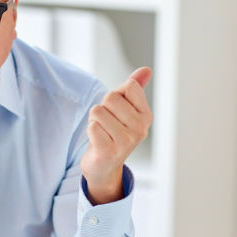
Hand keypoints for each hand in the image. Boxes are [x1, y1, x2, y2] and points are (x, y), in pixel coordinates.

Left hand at [81, 67, 152, 204]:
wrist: (103, 166)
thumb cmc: (113, 132)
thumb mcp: (125, 109)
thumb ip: (133, 88)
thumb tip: (146, 70)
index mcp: (146, 116)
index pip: (129, 86)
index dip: (117, 93)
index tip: (117, 110)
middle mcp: (140, 129)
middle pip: (110, 97)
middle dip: (102, 108)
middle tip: (106, 124)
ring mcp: (126, 142)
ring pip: (98, 111)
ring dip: (94, 120)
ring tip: (101, 132)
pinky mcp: (109, 151)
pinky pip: (92, 127)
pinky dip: (90, 131)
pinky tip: (97, 142)